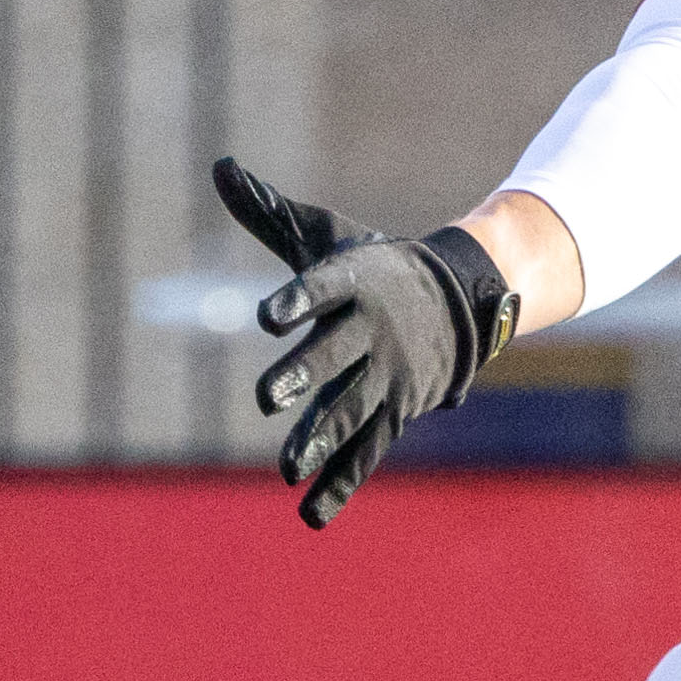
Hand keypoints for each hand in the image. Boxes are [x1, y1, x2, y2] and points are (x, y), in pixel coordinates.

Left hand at [217, 156, 518, 530]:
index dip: (296, 299)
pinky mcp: (394, 412)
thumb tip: (219, 167)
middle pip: (334, 354)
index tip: (266, 315)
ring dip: (319, 441)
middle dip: (302, 377)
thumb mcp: (323, 235)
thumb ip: (266, 210)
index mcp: (353, 283)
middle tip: (263, 399)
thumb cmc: (374, 266)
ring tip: (284, 469)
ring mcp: (386, 375)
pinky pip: (367, 452)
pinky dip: (341, 483)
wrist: (460, 297)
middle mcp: (371, 330)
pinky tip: (310, 513)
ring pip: (351, 411)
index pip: (322, 287)